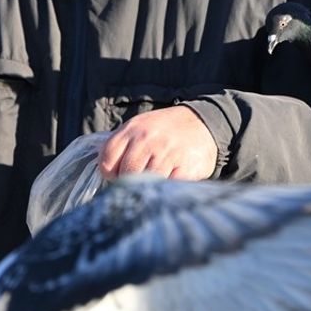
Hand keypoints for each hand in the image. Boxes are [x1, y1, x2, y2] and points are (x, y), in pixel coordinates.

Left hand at [97, 105, 216, 180]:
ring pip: (146, 182)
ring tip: (156, 181)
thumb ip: (122, 146)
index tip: (118, 176)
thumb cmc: (165, 130)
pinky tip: (171, 179)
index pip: (107, 160)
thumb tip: (106, 173)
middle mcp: (148, 140)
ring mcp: (167, 153)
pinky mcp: (186, 167)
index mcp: (132, 130)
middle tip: (139, 182)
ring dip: (149, 187)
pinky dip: (167, 188)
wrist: (203, 122)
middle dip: (130, 183)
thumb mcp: (140, 128)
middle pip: (126, 174)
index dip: (110, 174)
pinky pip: (168, 186)